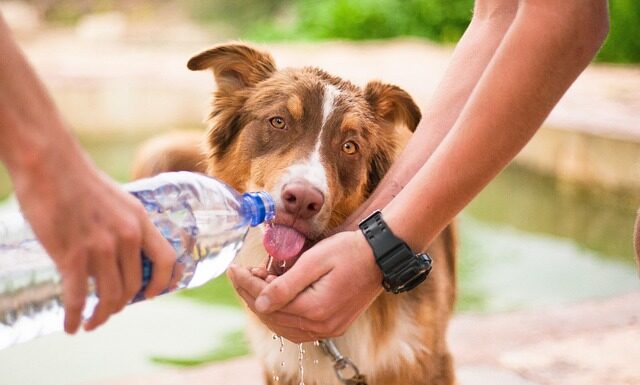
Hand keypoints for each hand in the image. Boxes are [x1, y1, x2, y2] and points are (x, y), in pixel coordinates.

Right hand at [12, 147, 175, 333]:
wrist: (49, 163)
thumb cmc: (79, 180)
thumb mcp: (118, 200)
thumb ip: (124, 225)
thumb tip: (122, 252)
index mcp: (140, 220)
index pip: (166, 260)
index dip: (163, 283)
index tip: (151, 295)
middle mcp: (126, 236)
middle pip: (134, 286)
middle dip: (122, 305)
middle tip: (109, 310)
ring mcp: (101, 247)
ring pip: (109, 296)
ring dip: (101, 316)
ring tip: (91, 322)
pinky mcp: (72, 255)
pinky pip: (78, 298)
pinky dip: (75, 317)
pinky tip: (70, 326)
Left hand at [228, 230, 382, 342]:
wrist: (380, 256)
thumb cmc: (349, 251)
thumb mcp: (314, 261)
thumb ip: (285, 285)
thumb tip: (259, 303)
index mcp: (315, 309)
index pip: (268, 302)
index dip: (246, 285)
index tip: (233, 269)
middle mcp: (321, 326)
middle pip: (273, 316)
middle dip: (251, 294)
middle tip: (241, 274)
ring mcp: (329, 329)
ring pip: (283, 326)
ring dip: (265, 306)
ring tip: (256, 282)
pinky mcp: (333, 326)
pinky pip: (298, 328)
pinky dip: (282, 314)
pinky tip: (275, 298)